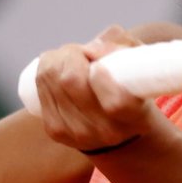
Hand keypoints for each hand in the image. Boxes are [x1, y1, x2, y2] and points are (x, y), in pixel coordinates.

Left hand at [33, 26, 157, 152]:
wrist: (114, 126)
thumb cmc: (131, 86)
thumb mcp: (139, 65)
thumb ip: (122, 48)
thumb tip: (92, 48)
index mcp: (137, 119)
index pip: (116, 103)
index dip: (102, 77)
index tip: (100, 64)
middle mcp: (108, 133)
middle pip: (73, 82)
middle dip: (74, 54)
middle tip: (84, 51)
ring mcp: (78, 134)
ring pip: (53, 80)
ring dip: (59, 58)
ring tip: (73, 58)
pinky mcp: (55, 130)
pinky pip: (41, 87)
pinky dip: (46, 68)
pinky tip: (58, 67)